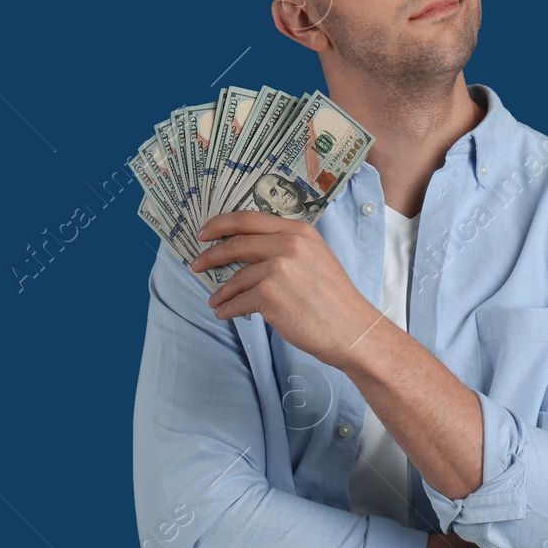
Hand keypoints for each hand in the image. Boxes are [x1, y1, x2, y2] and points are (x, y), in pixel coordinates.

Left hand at [190, 210, 381, 364]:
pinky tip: (226, 313)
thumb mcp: (316, 258)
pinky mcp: (270, 295)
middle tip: (197, 264)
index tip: (204, 232)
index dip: (221, 224)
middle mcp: (288, 245)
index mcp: (300, 232)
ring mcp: (278, 269)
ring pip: (236, 278)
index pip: (249, 219)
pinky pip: (238, 301)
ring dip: (222, 292)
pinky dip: (228, 309)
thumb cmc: (333, 299)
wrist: (351, 329)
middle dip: (211, 255)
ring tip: (216, 300)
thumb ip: (287, 247)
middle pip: (236, 243)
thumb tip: (247, 248)